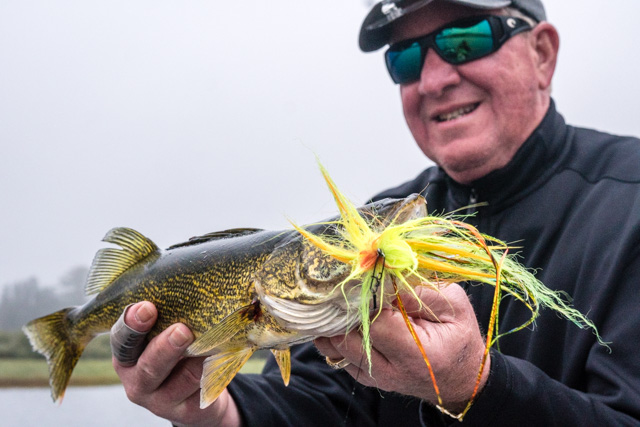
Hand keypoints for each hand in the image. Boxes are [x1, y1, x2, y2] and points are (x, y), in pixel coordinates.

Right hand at [111, 301, 241, 426]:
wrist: (196, 392)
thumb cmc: (178, 351)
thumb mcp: (164, 334)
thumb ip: (167, 319)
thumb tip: (189, 291)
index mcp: (127, 355)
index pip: (122, 339)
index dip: (132, 324)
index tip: (148, 307)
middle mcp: (137, 380)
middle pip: (149, 366)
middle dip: (166, 347)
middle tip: (182, 331)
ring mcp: (159, 401)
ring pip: (183, 378)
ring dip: (199, 357)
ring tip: (212, 341)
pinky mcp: (184, 411)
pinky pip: (202, 388)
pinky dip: (213, 369)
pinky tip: (220, 356)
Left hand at [314, 284, 489, 412]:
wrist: (461, 378)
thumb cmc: (459, 337)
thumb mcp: (454, 305)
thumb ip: (420, 291)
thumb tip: (386, 277)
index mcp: (416, 354)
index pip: (374, 322)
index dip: (366, 298)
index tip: (368, 279)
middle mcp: (390, 371)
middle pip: (346, 337)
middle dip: (343, 309)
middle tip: (348, 286)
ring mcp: (374, 378)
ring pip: (335, 347)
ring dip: (335, 322)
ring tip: (345, 300)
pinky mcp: (365, 377)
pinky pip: (337, 354)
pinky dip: (336, 334)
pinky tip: (346, 317)